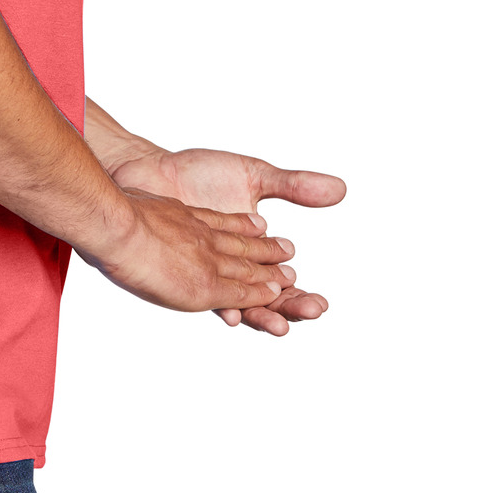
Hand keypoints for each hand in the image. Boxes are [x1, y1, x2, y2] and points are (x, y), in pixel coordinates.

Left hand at [108, 145, 345, 336]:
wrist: (152, 170)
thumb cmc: (198, 173)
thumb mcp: (253, 174)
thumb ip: (293, 184)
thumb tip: (340, 189)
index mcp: (249, 250)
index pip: (281, 284)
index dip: (300, 295)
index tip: (320, 304)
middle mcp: (228, 265)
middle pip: (265, 299)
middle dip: (287, 307)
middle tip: (309, 312)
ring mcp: (204, 266)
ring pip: (238, 299)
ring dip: (259, 311)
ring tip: (278, 321)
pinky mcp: (183, 262)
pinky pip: (202, 286)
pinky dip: (218, 300)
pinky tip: (232, 311)